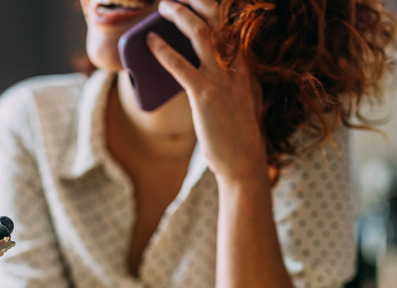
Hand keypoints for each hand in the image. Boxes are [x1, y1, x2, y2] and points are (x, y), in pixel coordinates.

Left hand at [149, 0, 268, 185]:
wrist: (244, 162)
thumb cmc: (237, 134)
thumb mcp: (239, 99)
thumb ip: (226, 79)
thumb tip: (198, 65)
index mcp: (246, 66)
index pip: (233, 26)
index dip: (217, 7)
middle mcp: (237, 66)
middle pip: (219, 19)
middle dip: (198, 0)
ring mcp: (222, 79)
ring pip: (200, 33)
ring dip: (179, 14)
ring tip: (163, 7)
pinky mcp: (204, 96)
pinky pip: (179, 65)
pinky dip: (162, 50)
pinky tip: (149, 42)